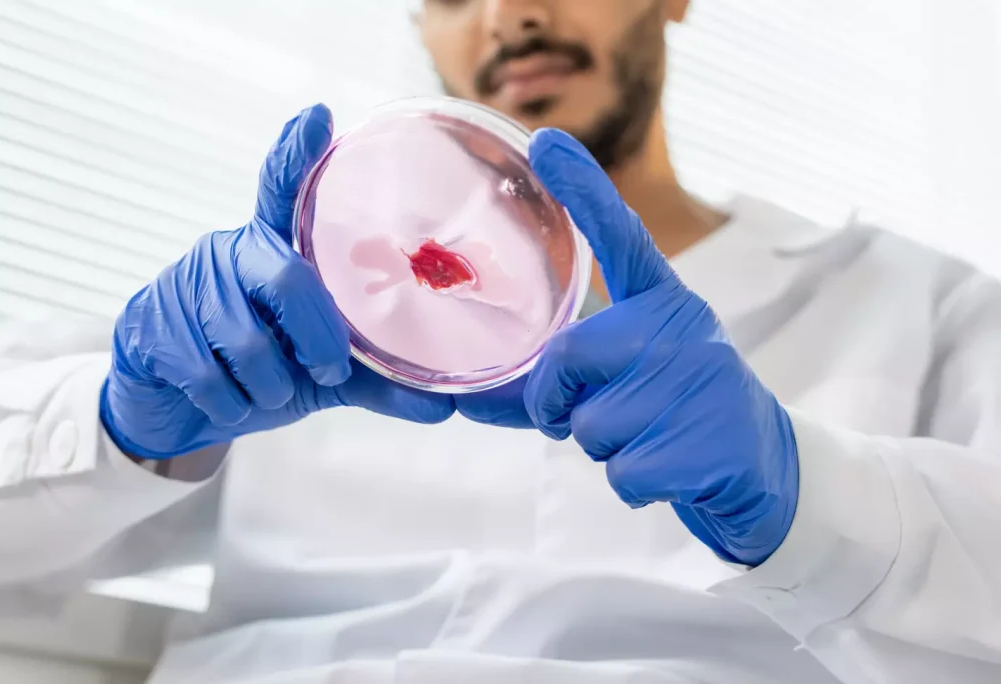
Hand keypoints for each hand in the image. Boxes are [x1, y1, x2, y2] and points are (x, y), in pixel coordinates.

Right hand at [101, 104, 453, 459]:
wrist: (176, 411)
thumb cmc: (260, 373)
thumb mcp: (319, 375)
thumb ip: (376, 383)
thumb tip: (445, 408)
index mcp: (275, 250)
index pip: (282, 190)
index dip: (297, 154)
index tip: (318, 116)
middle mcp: (230, 252)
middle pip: (287, 278)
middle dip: (318, 337)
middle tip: (329, 370)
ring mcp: (185, 284)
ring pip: (248, 340)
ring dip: (271, 385)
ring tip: (271, 392)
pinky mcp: (148, 325)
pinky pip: (205, 373)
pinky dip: (231, 404)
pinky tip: (230, 403)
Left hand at [521, 130, 798, 565]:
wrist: (767, 468)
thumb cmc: (674, 413)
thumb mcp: (625, 382)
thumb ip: (554, 384)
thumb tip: (462, 403)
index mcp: (662, 305)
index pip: (619, 239)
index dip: (582, 189)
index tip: (544, 142)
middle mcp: (681, 329)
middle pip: (565, 360)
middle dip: (558, 404)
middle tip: (590, 416)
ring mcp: (700, 382)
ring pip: (589, 428)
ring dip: (605, 451)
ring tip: (653, 439)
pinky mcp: (710, 443)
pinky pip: (622, 474)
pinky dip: (634, 485)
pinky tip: (674, 469)